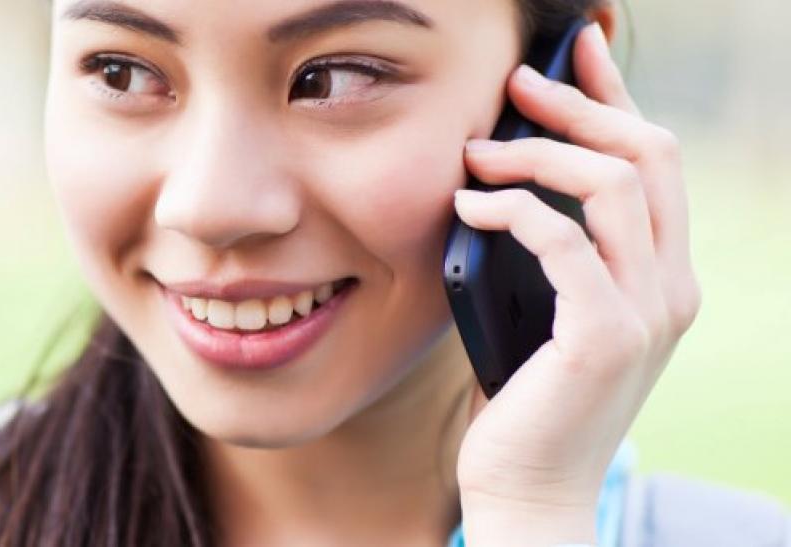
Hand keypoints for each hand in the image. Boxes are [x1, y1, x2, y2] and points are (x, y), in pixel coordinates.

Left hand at [450, 22, 700, 545]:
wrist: (529, 491)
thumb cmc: (525, 402)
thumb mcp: (546, 311)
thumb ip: (552, 254)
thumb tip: (503, 179)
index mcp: (662, 276)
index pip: (655, 161)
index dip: (617, 96)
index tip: (577, 49)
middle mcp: (670, 287)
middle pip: (647, 155)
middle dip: (581, 105)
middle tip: (517, 83)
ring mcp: (645, 312)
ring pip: (612, 185)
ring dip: (538, 154)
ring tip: (476, 156)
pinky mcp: (604, 336)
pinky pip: (563, 241)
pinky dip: (512, 211)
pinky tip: (468, 207)